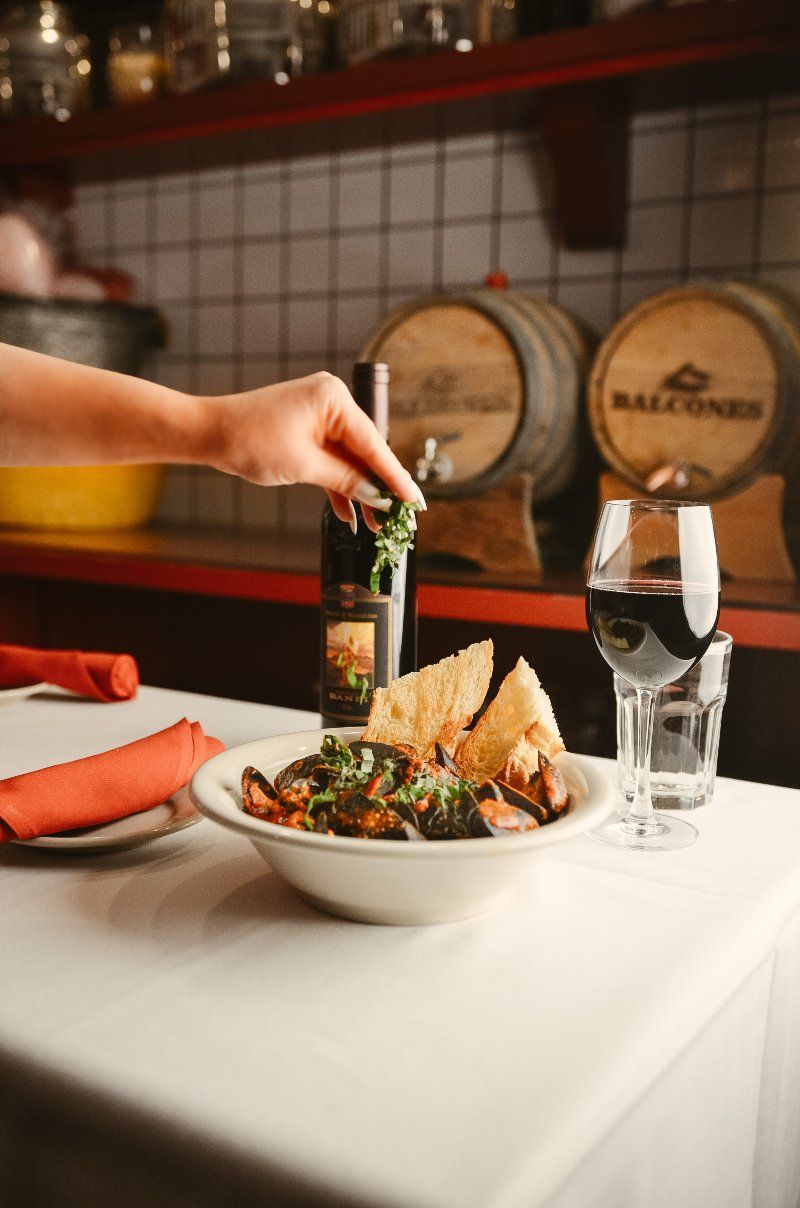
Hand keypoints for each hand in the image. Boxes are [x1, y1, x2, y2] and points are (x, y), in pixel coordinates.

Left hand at [205, 372, 424, 530]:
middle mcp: (332, 402)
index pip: (374, 445)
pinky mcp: (309, 430)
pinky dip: (339, 485)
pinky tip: (349, 513)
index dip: (396, 478)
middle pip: (366, 453)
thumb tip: (378, 497)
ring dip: (360, 492)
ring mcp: (320, 415)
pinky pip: (332, 460)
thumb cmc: (250, 440)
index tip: (415, 502)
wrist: (210, 434)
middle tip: (398, 520)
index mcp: (334, 399)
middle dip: (379, 489)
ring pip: (350, 460)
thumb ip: (346, 481)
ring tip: (375, 524)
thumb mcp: (304, 466)